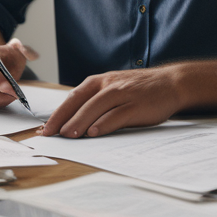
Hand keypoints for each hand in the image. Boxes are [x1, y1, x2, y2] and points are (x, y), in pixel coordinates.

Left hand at [40, 67, 184, 137]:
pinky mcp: (137, 105)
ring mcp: (124, 94)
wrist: (171, 83)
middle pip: (81, 102)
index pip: (73, 97)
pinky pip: (117, 115)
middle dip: (63, 119)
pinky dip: (104, 123)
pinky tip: (94, 132)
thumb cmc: (139, 90)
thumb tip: (71, 122)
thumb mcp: (114, 88)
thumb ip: (95, 102)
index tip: (45, 128)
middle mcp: (109, 85)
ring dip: (80, 121)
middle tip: (50, 134)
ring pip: (96, 107)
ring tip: (68, 135)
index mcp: (100, 81)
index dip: (57, 113)